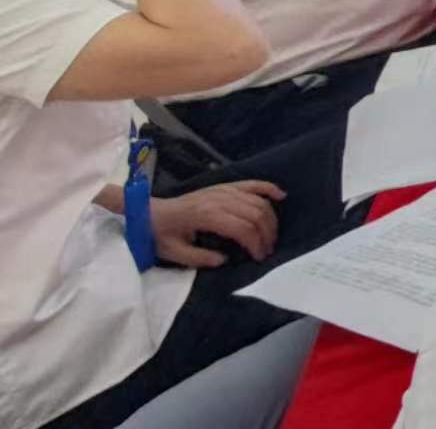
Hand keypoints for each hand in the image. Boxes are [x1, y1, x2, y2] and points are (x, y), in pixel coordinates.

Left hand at [151, 181, 282, 267]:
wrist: (148, 213)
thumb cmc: (160, 234)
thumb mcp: (174, 253)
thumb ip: (200, 258)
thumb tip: (225, 260)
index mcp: (206, 215)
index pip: (242, 228)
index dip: (256, 244)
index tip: (259, 259)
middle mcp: (218, 199)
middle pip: (256, 214)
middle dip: (267, 234)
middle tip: (267, 251)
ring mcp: (222, 190)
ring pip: (258, 201)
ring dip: (270, 219)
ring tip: (271, 236)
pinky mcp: (224, 186)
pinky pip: (251, 183)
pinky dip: (268, 188)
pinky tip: (280, 195)